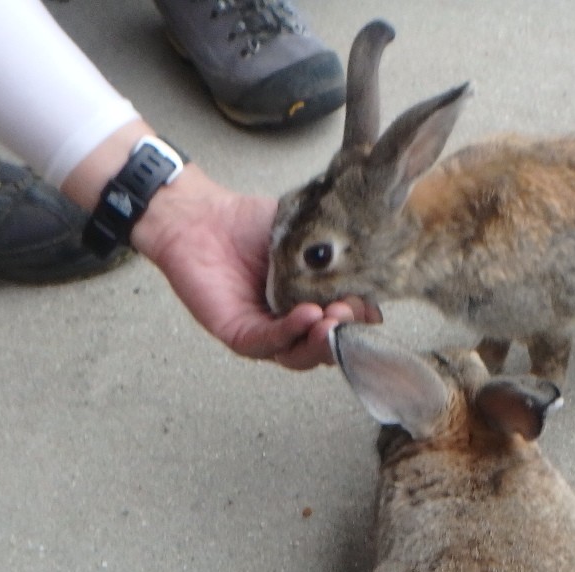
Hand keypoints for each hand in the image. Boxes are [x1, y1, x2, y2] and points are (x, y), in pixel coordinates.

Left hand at [133, 166, 380, 366]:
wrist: (200, 214)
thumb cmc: (247, 223)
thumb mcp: (305, 233)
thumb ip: (334, 251)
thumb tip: (374, 263)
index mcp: (311, 302)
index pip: (343, 325)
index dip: (361, 322)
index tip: (373, 307)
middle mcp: (291, 324)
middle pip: (325, 347)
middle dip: (344, 334)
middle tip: (353, 311)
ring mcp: (266, 333)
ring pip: (299, 355)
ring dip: (320, 341)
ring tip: (333, 317)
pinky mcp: (238, 334)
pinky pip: (268, 343)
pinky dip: (289, 332)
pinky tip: (306, 314)